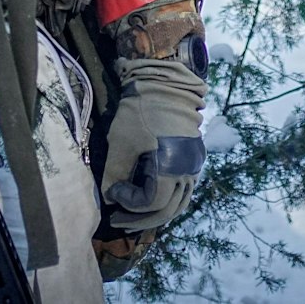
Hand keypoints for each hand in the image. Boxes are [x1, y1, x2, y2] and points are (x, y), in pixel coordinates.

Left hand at [101, 58, 208, 230]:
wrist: (163, 83)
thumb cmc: (139, 111)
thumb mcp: (120, 143)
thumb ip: (115, 175)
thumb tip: (109, 199)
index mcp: (171, 166)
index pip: (152, 203)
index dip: (130, 204)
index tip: (112, 192)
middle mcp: (188, 169)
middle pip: (168, 209)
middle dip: (140, 219)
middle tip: (118, 221)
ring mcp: (194, 164)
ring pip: (179, 203)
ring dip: (156, 213)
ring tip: (133, 216)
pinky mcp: (194, 158)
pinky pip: (183, 189)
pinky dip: (167, 199)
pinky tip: (149, 198)